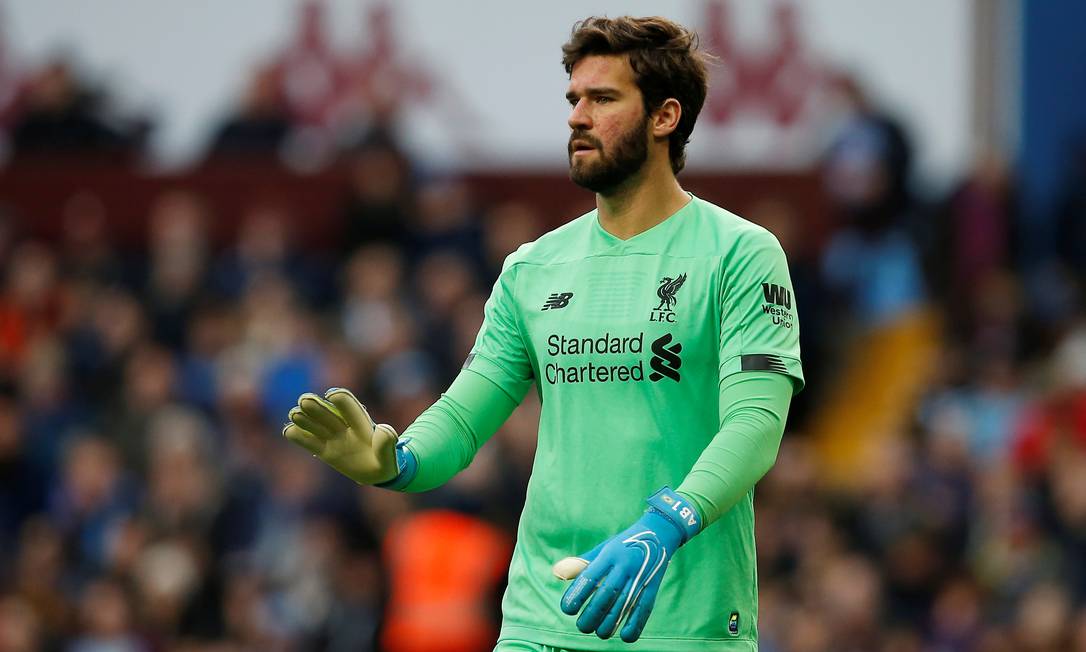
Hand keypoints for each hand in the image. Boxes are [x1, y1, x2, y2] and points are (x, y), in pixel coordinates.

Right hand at [282, 388, 399, 484]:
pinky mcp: (324, 451)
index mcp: (362, 425)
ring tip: (294, 413)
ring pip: (316, 425)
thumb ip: (387, 443)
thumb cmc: (386, 462)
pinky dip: (298, 436)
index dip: (342, 401)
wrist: (376, 472)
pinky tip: (289, 431)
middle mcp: (345, 428)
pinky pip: (308, 442)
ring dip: (305, 418)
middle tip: (304, 401)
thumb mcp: (391, 457)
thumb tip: (383, 428)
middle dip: (317, 407)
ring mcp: (333, 438)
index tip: (332, 396)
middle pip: (329, 415)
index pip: (351, 408)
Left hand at [552, 487, 699, 642]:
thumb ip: (581, 564)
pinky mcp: (653, 586)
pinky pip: (645, 607)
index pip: (590, 576)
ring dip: (609, 622)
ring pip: (624, 604)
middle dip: (592, 614)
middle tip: (582, 627)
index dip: (577, 594)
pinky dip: (636, 624)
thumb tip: (557, 573)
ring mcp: (640, 575)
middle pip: (607, 594)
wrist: (658, 532)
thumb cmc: (623, 545)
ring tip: (598, 633)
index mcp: (609, 554)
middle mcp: (625, 564)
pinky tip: (625, 636)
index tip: (567, 609)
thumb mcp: (602, 549)